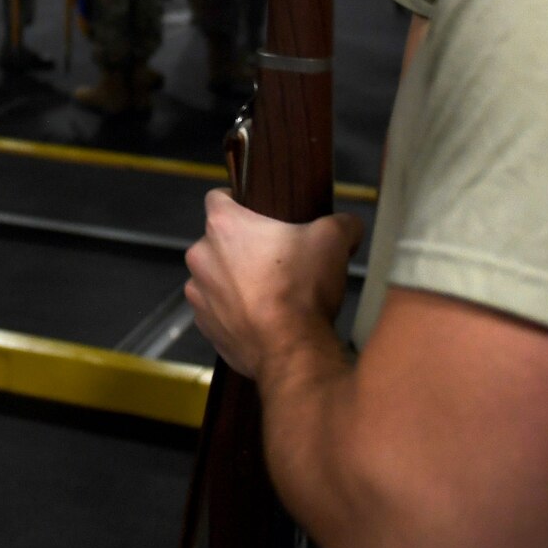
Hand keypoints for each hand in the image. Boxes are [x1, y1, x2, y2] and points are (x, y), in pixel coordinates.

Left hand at [184, 191, 363, 378]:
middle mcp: (201, 255)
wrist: (291, 350)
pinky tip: (260, 319)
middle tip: (275, 260)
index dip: (238, 203)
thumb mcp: (333, 240)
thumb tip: (349, 225)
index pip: (218, 197)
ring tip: (268, 294)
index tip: (257, 215)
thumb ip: (342, 222)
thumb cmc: (303, 288)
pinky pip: (216, 310)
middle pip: (218, 241)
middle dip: (242, 248)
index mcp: (224, 226)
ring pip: (215, 277)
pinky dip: (233, 312)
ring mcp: (198, 293)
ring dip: (234, 282)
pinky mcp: (204, 325)